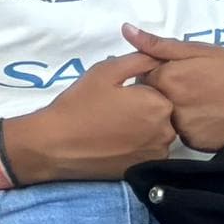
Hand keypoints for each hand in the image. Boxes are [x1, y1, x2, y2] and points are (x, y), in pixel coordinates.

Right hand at [12, 52, 182, 181]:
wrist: (56, 145)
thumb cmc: (79, 105)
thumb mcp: (104, 72)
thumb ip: (138, 60)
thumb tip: (159, 57)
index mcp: (159, 103)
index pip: (160, 89)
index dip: (138, 89)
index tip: (117, 94)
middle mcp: (167, 129)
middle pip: (162, 111)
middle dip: (144, 107)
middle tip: (113, 109)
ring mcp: (158, 151)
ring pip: (158, 130)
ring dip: (143, 126)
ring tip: (113, 126)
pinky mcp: (147, 166)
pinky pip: (151, 149)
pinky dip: (139, 144)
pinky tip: (117, 142)